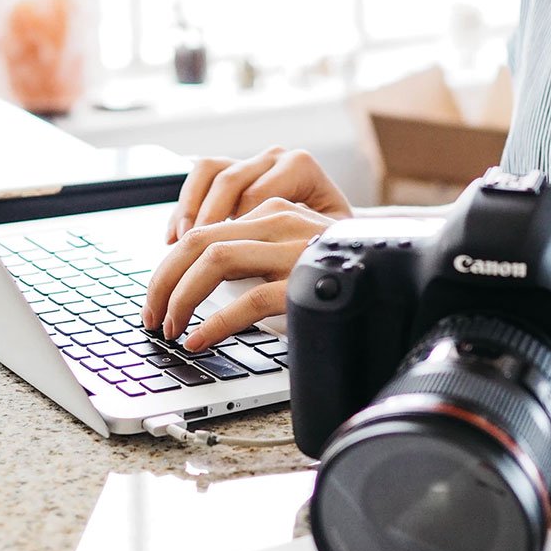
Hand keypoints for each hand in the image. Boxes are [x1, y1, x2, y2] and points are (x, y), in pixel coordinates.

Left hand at [143, 198, 335, 348]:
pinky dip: (215, 322)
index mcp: (274, 211)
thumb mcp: (291, 257)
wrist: (400, 276)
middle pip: (200, 240)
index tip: (157, 296)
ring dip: (182, 297)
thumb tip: (197, 288)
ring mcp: (294, 249)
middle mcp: (281, 222)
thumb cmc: (342, 275)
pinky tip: (201, 339)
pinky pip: (248, 299)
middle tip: (151, 315)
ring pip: (215, 260)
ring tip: (170, 328)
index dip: (170, 264)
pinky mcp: (306, 281)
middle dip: (164, 279)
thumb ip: (253, 258)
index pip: (205, 229)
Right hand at [166, 146, 351, 243]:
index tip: (221, 260)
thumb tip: (274, 274)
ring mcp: (252, 161)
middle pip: (228, 181)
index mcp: (301, 168)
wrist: (335, 227)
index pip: (257, 196)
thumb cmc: (330, 238)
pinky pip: (200, 176)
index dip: (235, 229)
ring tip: (180, 244)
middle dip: (205, 222)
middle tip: (193, 257)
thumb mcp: (325, 242)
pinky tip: (175, 236)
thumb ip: (300, 246)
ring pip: (209, 171)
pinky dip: (184, 206)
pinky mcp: (233, 170)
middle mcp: (275, 158)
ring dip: (189, 209)